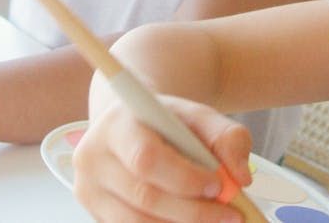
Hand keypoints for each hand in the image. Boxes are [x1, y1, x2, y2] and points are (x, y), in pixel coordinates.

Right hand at [72, 95, 253, 222]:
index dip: (184, 179)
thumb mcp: (199, 115)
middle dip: (192, 212)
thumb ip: (227, 138)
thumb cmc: (165, 120)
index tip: (219, 184)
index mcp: (115, 125)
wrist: (132, 123)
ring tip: (214, 220)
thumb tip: (240, 177)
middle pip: (144, 197)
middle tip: (229, 214)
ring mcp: (88, 189)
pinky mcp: (95, 212)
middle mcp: (92, 157)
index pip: (146, 159)